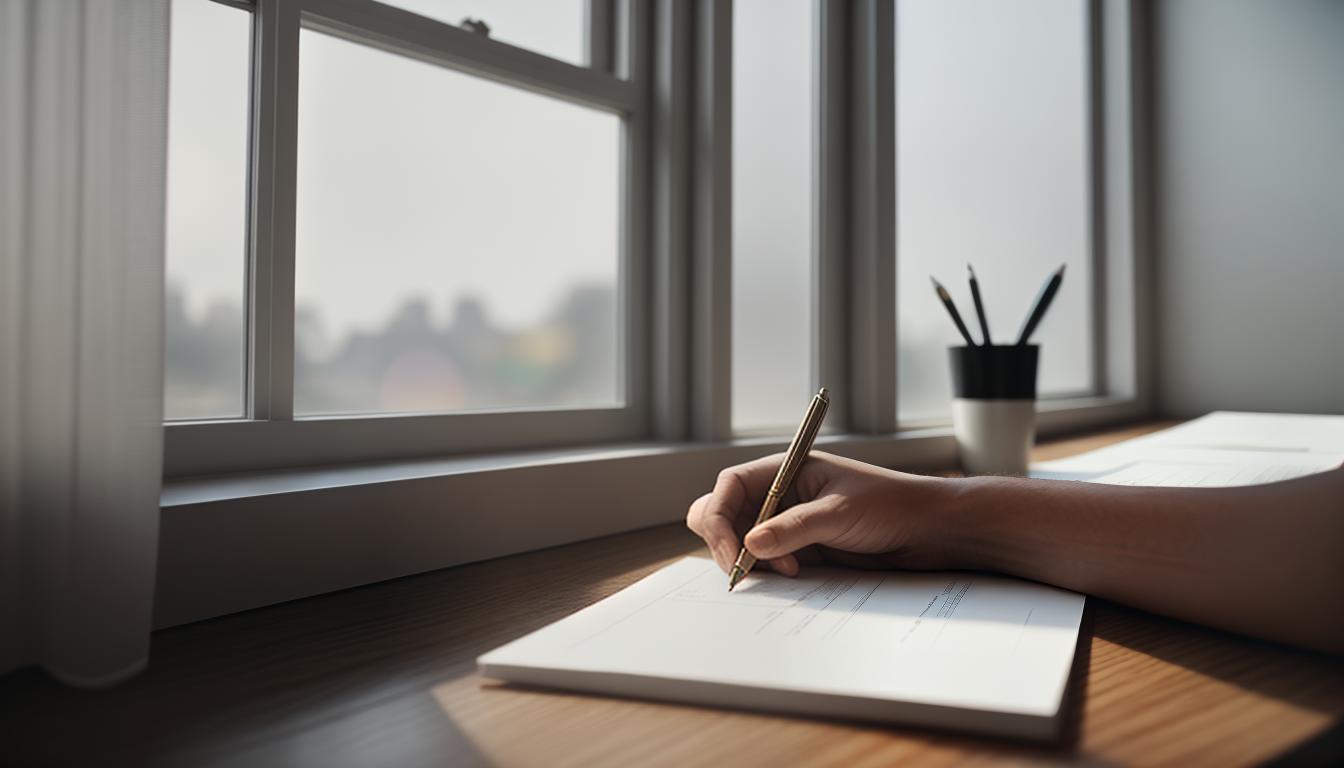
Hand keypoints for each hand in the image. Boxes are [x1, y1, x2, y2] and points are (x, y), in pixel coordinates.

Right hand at [685, 452, 955, 576]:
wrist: (927, 530)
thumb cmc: (890, 505)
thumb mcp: (840, 513)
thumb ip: (794, 528)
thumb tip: (751, 545)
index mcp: (783, 470)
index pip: (729, 487)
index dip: (720, 518)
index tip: (734, 553)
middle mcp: (778, 495)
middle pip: (724, 514)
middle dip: (725, 542)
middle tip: (744, 570)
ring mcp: (786, 523)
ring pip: (741, 541)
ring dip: (750, 561)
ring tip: (786, 572)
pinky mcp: (799, 549)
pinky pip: (766, 561)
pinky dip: (768, 572)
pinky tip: (795, 576)